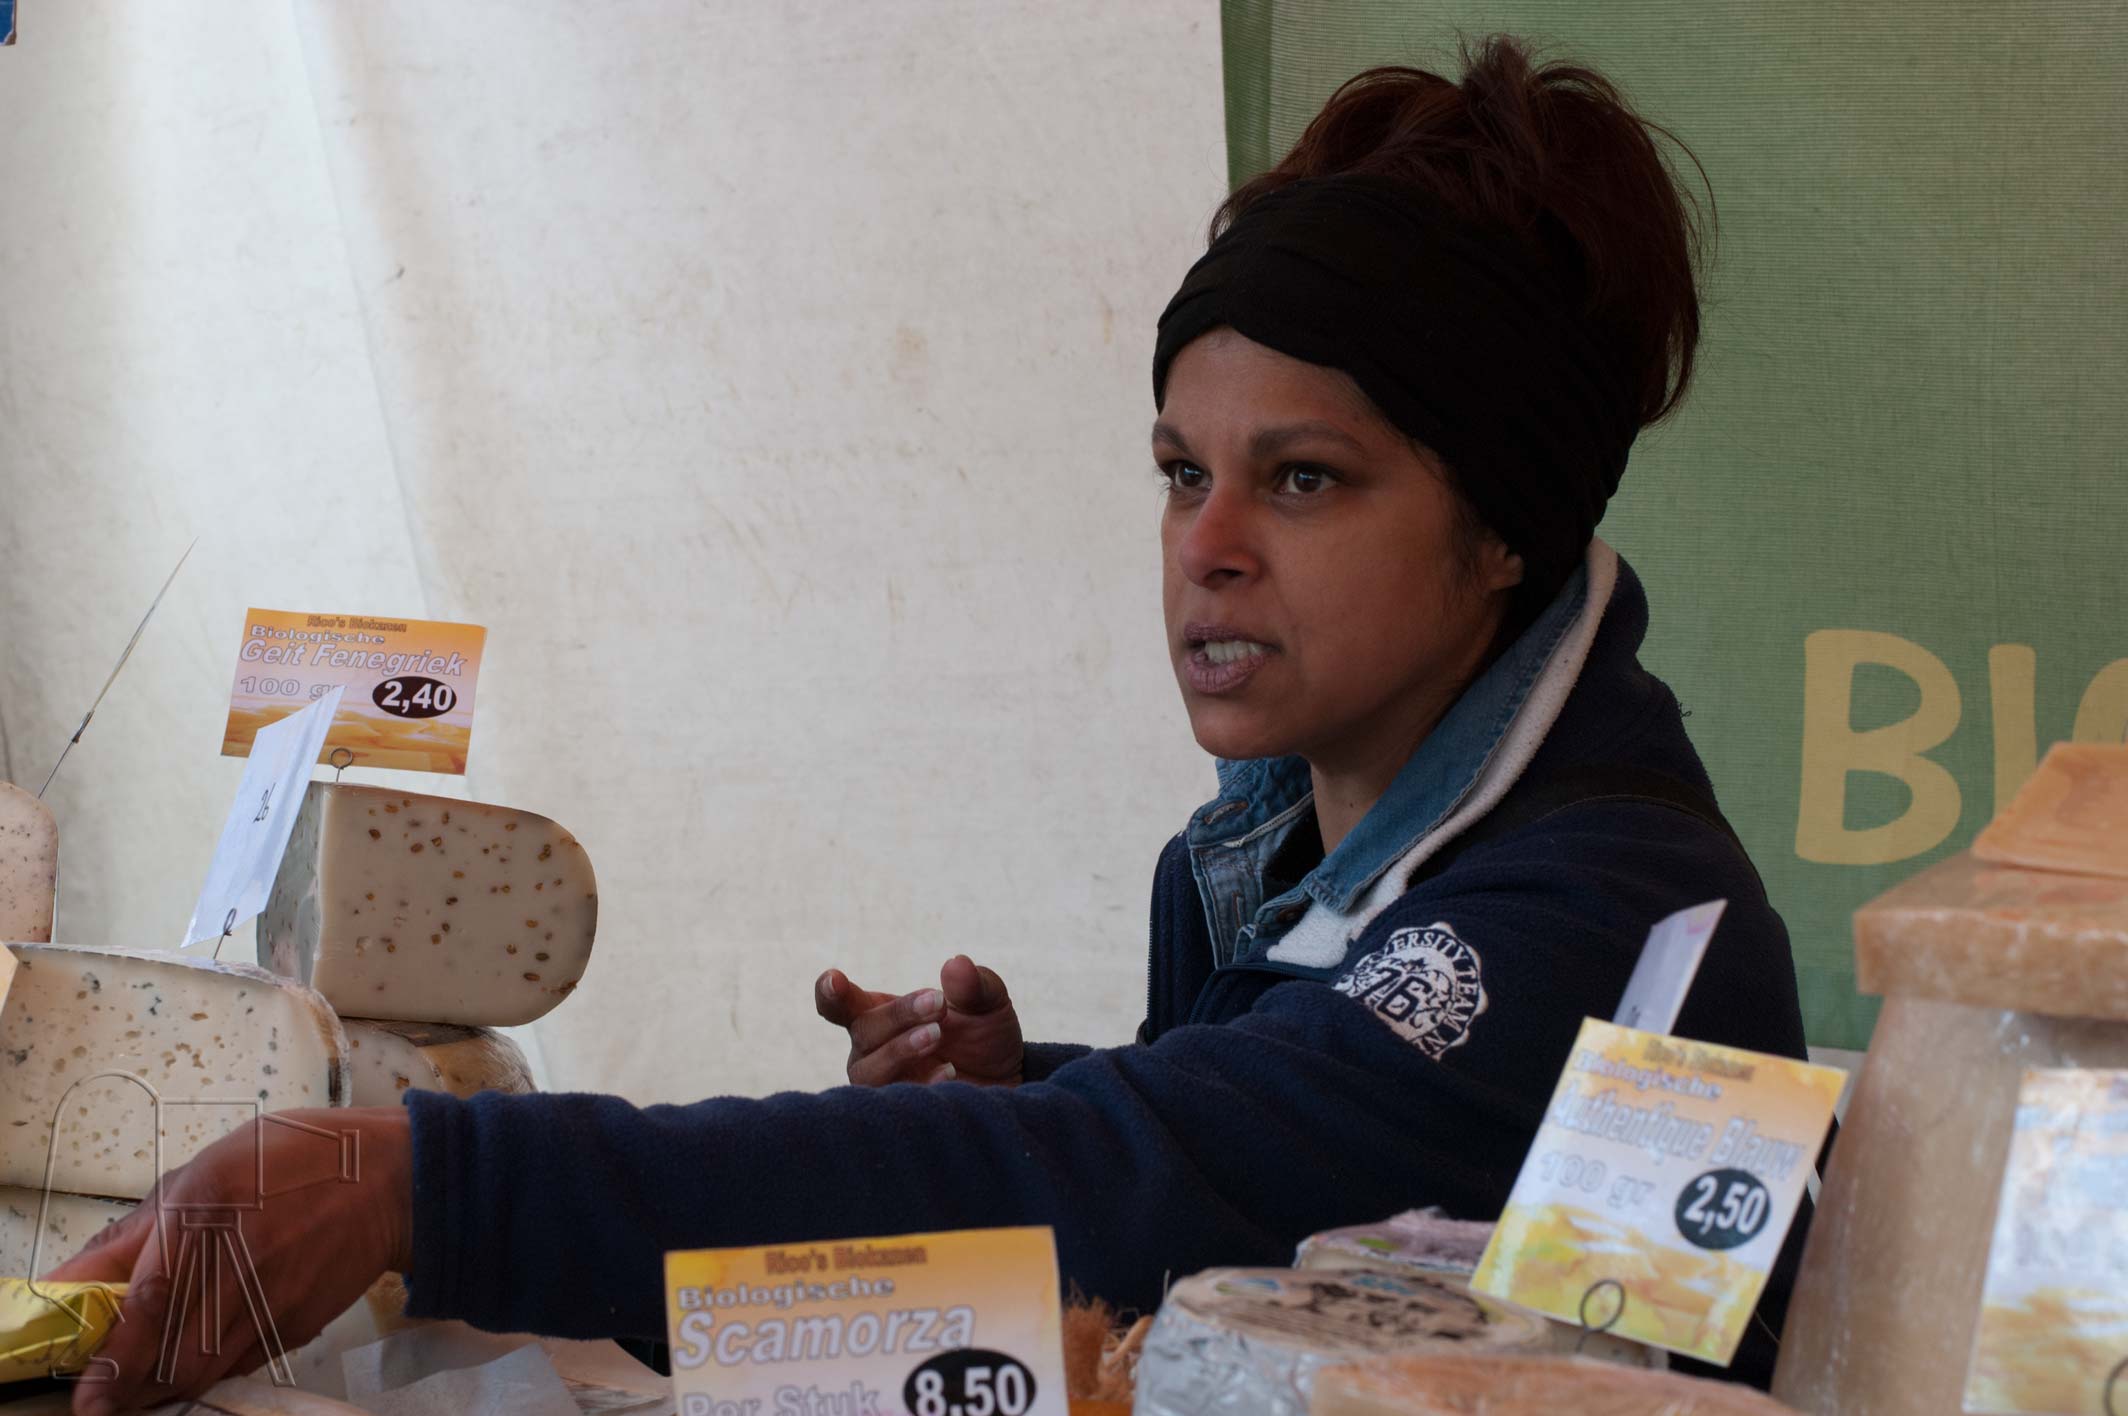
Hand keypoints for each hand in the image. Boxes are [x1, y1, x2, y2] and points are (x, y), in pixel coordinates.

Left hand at [44, 1106, 413, 1414]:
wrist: (392, 1179)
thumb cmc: (294, 1159)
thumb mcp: (206, 1170)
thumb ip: (138, 1231)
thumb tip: (74, 1280)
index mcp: (206, 1209)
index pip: (150, 1301)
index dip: (115, 1356)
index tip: (89, 1393)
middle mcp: (239, 1261)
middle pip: (173, 1356)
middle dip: (132, 1388)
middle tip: (105, 1398)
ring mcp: (273, 1298)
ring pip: (204, 1371)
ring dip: (166, 1387)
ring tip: (142, 1388)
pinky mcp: (297, 1324)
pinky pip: (241, 1364)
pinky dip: (211, 1372)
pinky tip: (198, 1359)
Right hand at [815, 954, 1023, 1086]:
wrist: (1005, 1084)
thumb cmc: (983, 1036)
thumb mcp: (986, 1004)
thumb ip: (972, 985)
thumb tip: (958, 964)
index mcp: (879, 1016)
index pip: (838, 1004)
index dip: (830, 993)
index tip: (835, 980)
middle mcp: (870, 1052)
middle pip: (864, 1031)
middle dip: (898, 1015)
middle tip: (938, 1003)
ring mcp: (883, 1086)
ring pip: (870, 1072)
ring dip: (899, 1050)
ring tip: (935, 1036)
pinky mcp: (901, 1116)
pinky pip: (895, 1104)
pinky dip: (922, 1085)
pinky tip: (950, 1073)